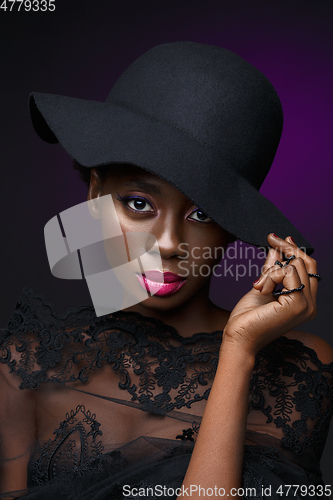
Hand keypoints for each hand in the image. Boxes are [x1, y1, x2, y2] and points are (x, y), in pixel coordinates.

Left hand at [222, 233, 317, 356]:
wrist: (238, 337)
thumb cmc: (247, 318)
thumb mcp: (262, 286)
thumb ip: (272, 269)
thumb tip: (276, 250)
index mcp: (304, 302)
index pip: (309, 269)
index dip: (296, 250)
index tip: (280, 237)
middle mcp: (310, 305)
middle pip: (306, 263)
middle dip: (285, 248)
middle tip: (270, 238)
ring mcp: (307, 306)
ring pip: (295, 265)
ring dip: (271, 270)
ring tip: (259, 285)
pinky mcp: (298, 304)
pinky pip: (288, 272)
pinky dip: (270, 275)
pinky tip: (261, 288)